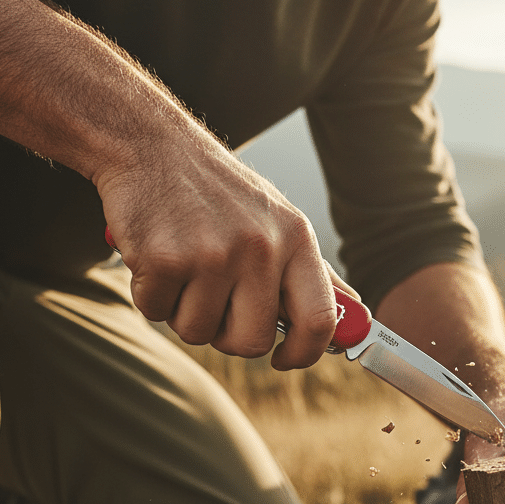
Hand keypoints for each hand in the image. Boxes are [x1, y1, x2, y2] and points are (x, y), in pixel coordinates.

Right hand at [95, 119, 340, 368]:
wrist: (151, 145)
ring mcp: (212, 254)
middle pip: (252, 341)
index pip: (320, 319)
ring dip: (183, 311)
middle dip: (228, 334)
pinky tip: (155, 256)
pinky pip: (156, 312)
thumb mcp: (278, 219)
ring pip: (198, 332)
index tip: (285, 358)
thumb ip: (313, 274)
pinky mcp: (165, 259)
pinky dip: (151, 294)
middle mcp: (260, 247)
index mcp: (296, 239)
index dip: (305, 353)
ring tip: (183, 266)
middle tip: (215, 301)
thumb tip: (353, 321)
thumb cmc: (218, 192)